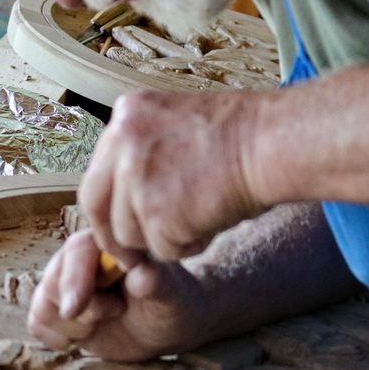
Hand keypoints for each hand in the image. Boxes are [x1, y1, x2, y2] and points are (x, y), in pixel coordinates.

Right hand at [27, 228, 210, 361]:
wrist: (167, 325)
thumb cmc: (174, 302)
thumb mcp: (172, 294)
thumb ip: (156, 282)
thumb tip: (140, 274)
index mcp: (106, 243)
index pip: (76, 251)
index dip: (74, 280)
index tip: (77, 308)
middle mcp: (80, 261)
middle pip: (52, 281)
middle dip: (79, 309)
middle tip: (115, 312)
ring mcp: (67, 286)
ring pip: (42, 305)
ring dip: (72, 325)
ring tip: (107, 321)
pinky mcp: (59, 312)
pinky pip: (37, 324)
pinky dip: (57, 337)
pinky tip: (86, 336)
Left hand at [79, 88, 262, 261]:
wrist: (273, 142)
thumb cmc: (242, 136)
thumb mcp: (176, 126)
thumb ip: (144, 153)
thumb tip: (122, 199)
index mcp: (127, 114)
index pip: (99, 169)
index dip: (111, 203)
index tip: (122, 221)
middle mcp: (121, 141)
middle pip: (95, 203)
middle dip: (113, 235)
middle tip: (131, 256)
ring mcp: (135, 176)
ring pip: (127, 232)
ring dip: (160, 239)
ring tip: (200, 219)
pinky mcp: (156, 212)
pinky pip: (160, 249)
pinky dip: (185, 247)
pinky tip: (210, 224)